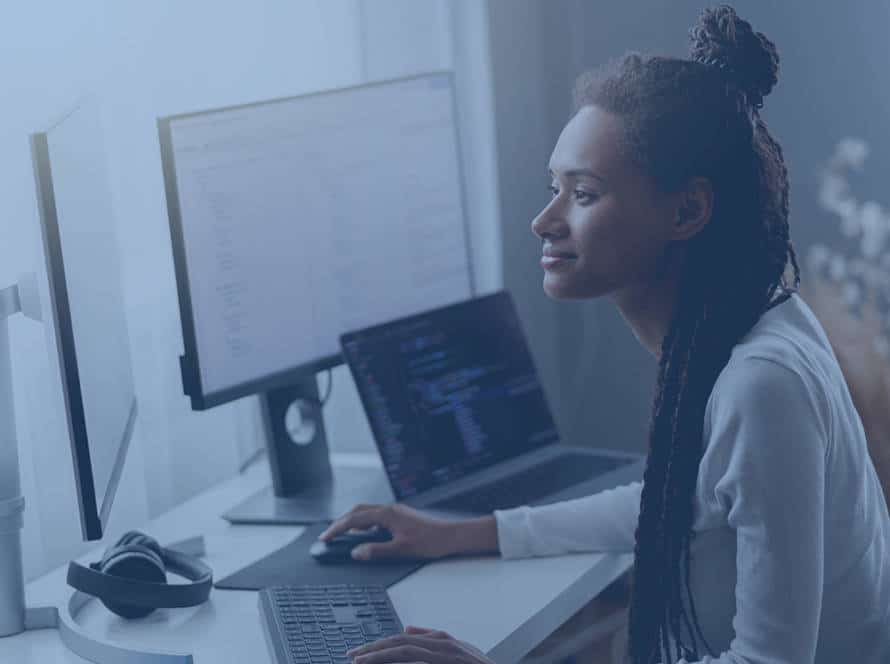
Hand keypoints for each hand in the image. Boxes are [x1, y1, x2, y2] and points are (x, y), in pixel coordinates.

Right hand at [318, 503, 461, 560]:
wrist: (449, 536)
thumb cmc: (429, 542)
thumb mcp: (400, 550)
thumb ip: (376, 551)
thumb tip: (356, 552)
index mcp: (386, 514)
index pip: (354, 519)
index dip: (337, 528)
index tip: (325, 537)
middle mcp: (389, 509)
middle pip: (358, 511)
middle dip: (341, 522)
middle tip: (329, 535)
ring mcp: (395, 511)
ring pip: (366, 512)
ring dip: (352, 521)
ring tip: (342, 534)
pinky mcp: (399, 516)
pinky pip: (375, 516)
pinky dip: (364, 523)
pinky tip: (364, 533)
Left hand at [348, 626, 494, 662]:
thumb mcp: (459, 650)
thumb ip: (432, 637)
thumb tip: (406, 628)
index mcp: (442, 641)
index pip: (401, 640)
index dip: (377, 646)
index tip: (357, 655)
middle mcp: (445, 646)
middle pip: (401, 644)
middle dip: (373, 650)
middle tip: (351, 658)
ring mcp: (449, 657)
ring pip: (408, 653)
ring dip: (381, 657)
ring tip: (361, 663)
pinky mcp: (451, 663)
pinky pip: (422, 663)